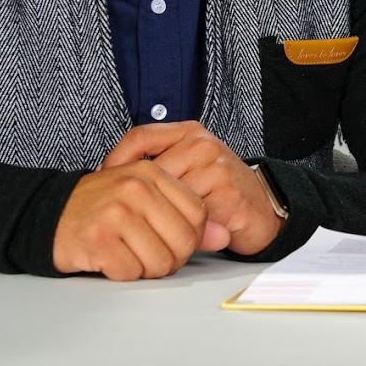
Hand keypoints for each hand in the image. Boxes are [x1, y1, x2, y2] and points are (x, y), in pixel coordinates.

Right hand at [53, 160, 209, 279]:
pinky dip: (124, 273)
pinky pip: (130, 272)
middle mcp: (135, 188)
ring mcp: (115, 212)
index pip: (198, 213)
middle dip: (172, 257)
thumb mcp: (145, 198)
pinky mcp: (97, 238)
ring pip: (160, 261)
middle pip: (183, 240)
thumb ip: (184, 214)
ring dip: (147, 269)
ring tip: (131, 256)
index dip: (193, 236)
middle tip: (151, 255)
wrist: (49, 214)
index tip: (175, 240)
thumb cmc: (103, 207)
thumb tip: (223, 236)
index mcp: (152, 173)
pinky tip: (112, 260)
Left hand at [101, 122, 283, 255]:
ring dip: (156, 215)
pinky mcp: (226, 192)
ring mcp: (216, 166)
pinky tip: (175, 232)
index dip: (116, 161)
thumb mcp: (186, 170)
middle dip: (134, 197)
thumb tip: (106, 180)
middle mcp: (202, 144)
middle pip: (149, 170)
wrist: (261, 210)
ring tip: (151, 227)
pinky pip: (187, 213)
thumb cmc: (220, 191)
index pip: (139, 137)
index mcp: (190, 133)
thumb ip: (157, 167)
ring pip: (166, 193)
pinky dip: (177, 227)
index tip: (103, 182)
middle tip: (122, 215)